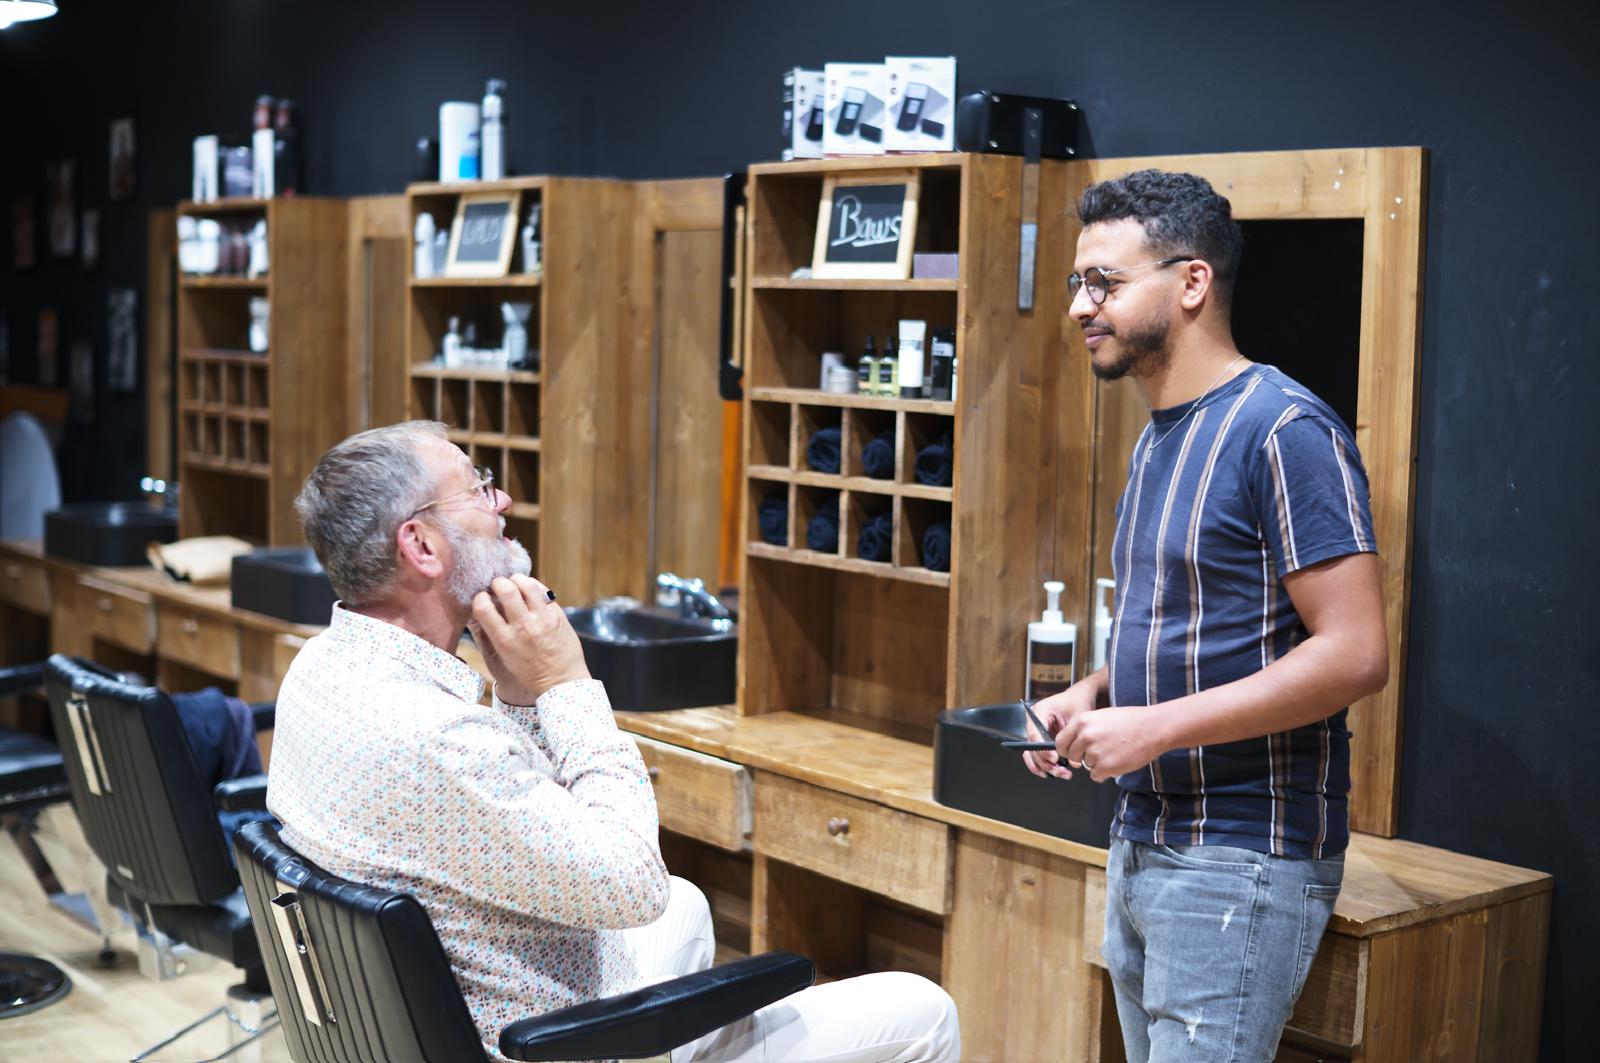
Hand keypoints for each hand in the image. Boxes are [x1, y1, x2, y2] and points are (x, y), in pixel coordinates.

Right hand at [469, 574, 589, 701]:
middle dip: (498, 582)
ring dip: (517, 580)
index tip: (484, 598)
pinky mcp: (558, 614)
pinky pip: (544, 591)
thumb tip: (478, 610)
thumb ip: (490, 633)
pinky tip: (531, 591)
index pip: (482, 607)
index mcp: (505, 639)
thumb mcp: (504, 656)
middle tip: (499, 586)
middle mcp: (523, 627)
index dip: (480, 598)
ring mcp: (543, 619)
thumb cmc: (530, 671)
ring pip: (527, 584)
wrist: (561, 681)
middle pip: (505, 589)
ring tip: (515, 584)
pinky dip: (534, 586)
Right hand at [1021, 684, 1097, 780]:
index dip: (1042, 749)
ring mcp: (1036, 732)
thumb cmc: (1078, 703)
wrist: (1080, 698)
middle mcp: (1033, 722)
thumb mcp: (1078, 716)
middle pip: (1032, 747)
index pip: (1034, 734)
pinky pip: (1037, 755)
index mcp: (1039, 712)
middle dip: (1045, 762)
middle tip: (1059, 770)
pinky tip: (1052, 773)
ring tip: (1061, 773)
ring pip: (1033, 754)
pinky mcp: (1041, 739)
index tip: (1054, 759)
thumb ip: (1070, 735)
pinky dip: (1043, 765)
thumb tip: (1065, 755)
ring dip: (1044, 767)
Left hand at [1051, 704, 1165, 782]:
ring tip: (1114, 752)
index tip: (1070, 753)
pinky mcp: (1106, 767)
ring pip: (1086, 765)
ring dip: (1097, 764)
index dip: (1066, 749)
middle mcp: (1085, 736)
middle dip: (1082, 757)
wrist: (1153, 728)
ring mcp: (1095, 752)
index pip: (1060, 742)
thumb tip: (1073, 743)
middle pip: (1072, 756)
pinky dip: (1105, 773)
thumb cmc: (1131, 721)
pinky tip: (1118, 761)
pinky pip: (1096, 776)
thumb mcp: (1101, 716)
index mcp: (1082, 721)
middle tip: (1099, 753)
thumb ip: (1084, 729)